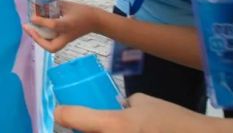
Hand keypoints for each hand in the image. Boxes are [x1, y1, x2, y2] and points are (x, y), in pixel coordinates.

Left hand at [23, 0, 100, 51]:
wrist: (96, 21)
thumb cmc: (83, 11)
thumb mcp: (69, 5)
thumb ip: (54, 5)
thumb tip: (39, 4)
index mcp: (69, 25)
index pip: (54, 25)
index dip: (42, 22)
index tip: (32, 17)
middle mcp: (67, 35)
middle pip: (51, 47)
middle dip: (38, 40)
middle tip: (28, 28)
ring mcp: (66, 40)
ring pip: (51, 47)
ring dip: (38, 40)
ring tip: (29, 28)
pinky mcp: (65, 40)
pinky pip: (52, 43)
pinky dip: (43, 38)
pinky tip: (36, 30)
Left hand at [55, 93, 205, 132]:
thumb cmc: (171, 120)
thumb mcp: (143, 102)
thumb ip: (125, 104)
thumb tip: (118, 107)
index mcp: (110, 124)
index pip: (68, 117)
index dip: (61, 112)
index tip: (61, 110)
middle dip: (74, 131)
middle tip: (77, 124)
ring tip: (99, 128)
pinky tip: (117, 131)